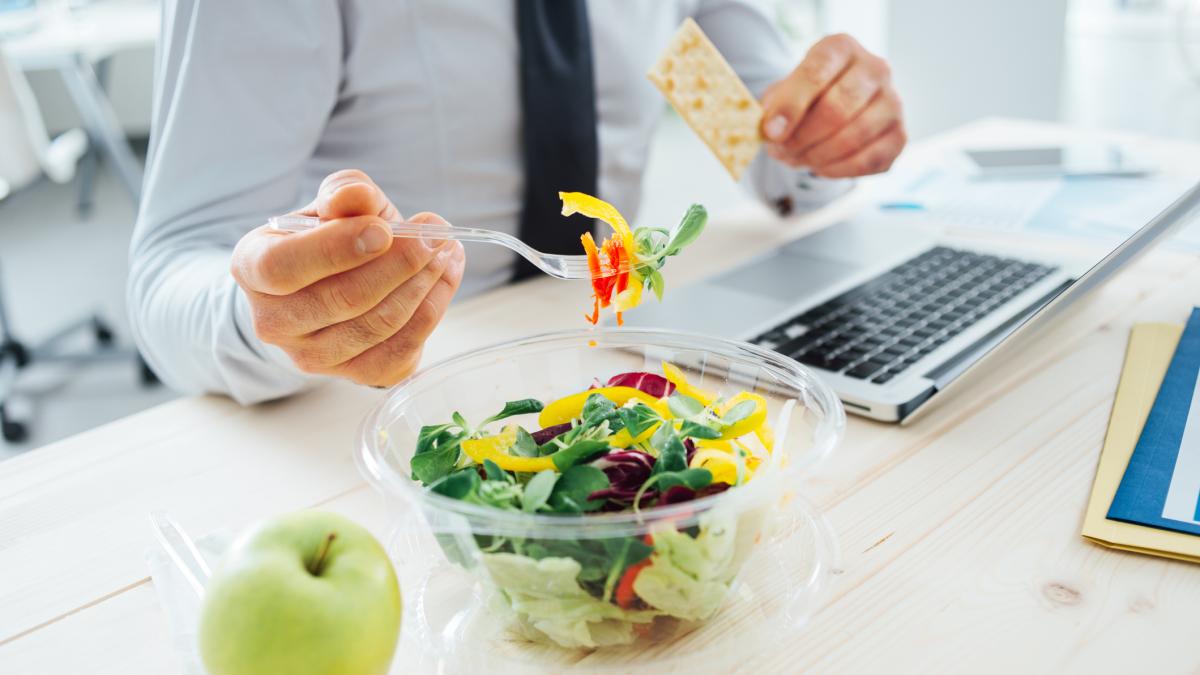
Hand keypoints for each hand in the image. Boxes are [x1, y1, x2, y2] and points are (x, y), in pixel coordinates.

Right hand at [231, 169, 464, 386]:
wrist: (331, 287)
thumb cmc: (330, 238)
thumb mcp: (334, 206)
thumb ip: (346, 193)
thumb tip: (357, 195)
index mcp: (253, 268)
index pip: (283, 266)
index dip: (337, 249)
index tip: (385, 229)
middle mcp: (274, 321)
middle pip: (343, 299)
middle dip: (400, 263)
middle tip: (435, 233)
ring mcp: (311, 357)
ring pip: (378, 324)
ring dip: (423, 284)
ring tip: (445, 250)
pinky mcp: (354, 375)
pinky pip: (401, 348)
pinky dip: (432, 309)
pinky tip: (444, 277)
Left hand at [760, 34, 904, 177]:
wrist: (833, 109)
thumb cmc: (804, 99)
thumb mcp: (782, 93)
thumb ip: (775, 108)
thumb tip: (772, 132)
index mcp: (841, 47)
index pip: (816, 73)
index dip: (790, 106)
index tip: (770, 132)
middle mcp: (875, 69)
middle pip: (837, 108)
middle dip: (802, 137)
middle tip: (780, 151)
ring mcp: (893, 102)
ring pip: (854, 136)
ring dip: (817, 156)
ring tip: (798, 159)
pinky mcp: (900, 135)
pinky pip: (868, 160)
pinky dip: (838, 170)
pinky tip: (820, 166)